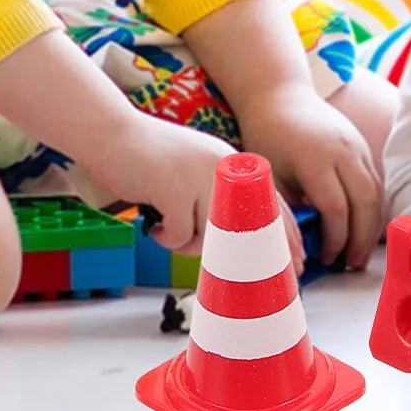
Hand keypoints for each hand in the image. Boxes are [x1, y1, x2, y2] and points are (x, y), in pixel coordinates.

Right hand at [81, 112, 302, 269]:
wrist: (113, 134)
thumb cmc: (151, 158)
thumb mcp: (196, 169)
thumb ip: (217, 194)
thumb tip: (236, 239)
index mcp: (231, 164)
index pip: (272, 203)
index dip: (287, 237)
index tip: (296, 263)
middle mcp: (222, 167)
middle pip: (245, 227)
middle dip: (241, 258)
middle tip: (236, 276)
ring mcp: (199, 176)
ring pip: (211, 237)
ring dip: (188, 243)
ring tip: (171, 226)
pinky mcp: (174, 188)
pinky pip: (180, 236)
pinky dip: (166, 238)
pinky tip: (155, 223)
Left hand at [236, 86, 382, 270]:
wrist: (280, 94)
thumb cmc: (267, 136)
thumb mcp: (268, 175)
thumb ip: (285, 209)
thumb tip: (298, 249)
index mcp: (317, 159)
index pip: (337, 209)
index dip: (335, 240)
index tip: (325, 259)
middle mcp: (344, 151)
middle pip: (366, 204)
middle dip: (361, 240)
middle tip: (352, 266)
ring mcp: (357, 145)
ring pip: (377, 193)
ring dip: (371, 227)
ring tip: (359, 253)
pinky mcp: (362, 144)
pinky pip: (375, 181)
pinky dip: (372, 208)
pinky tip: (362, 227)